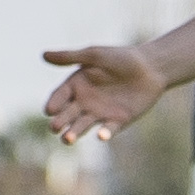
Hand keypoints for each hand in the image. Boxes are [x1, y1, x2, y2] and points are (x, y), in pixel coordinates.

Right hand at [41, 43, 170, 143]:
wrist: (151, 67)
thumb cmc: (121, 58)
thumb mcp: (94, 55)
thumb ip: (70, 57)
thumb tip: (43, 55)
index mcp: (76, 85)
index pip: (59, 97)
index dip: (53, 103)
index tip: (49, 110)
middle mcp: (84, 102)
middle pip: (67, 114)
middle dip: (60, 121)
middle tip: (55, 127)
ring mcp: (100, 113)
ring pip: (83, 126)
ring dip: (74, 133)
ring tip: (67, 139)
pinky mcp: (118, 121)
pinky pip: (108, 129)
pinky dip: (105, 133)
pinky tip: (101, 135)